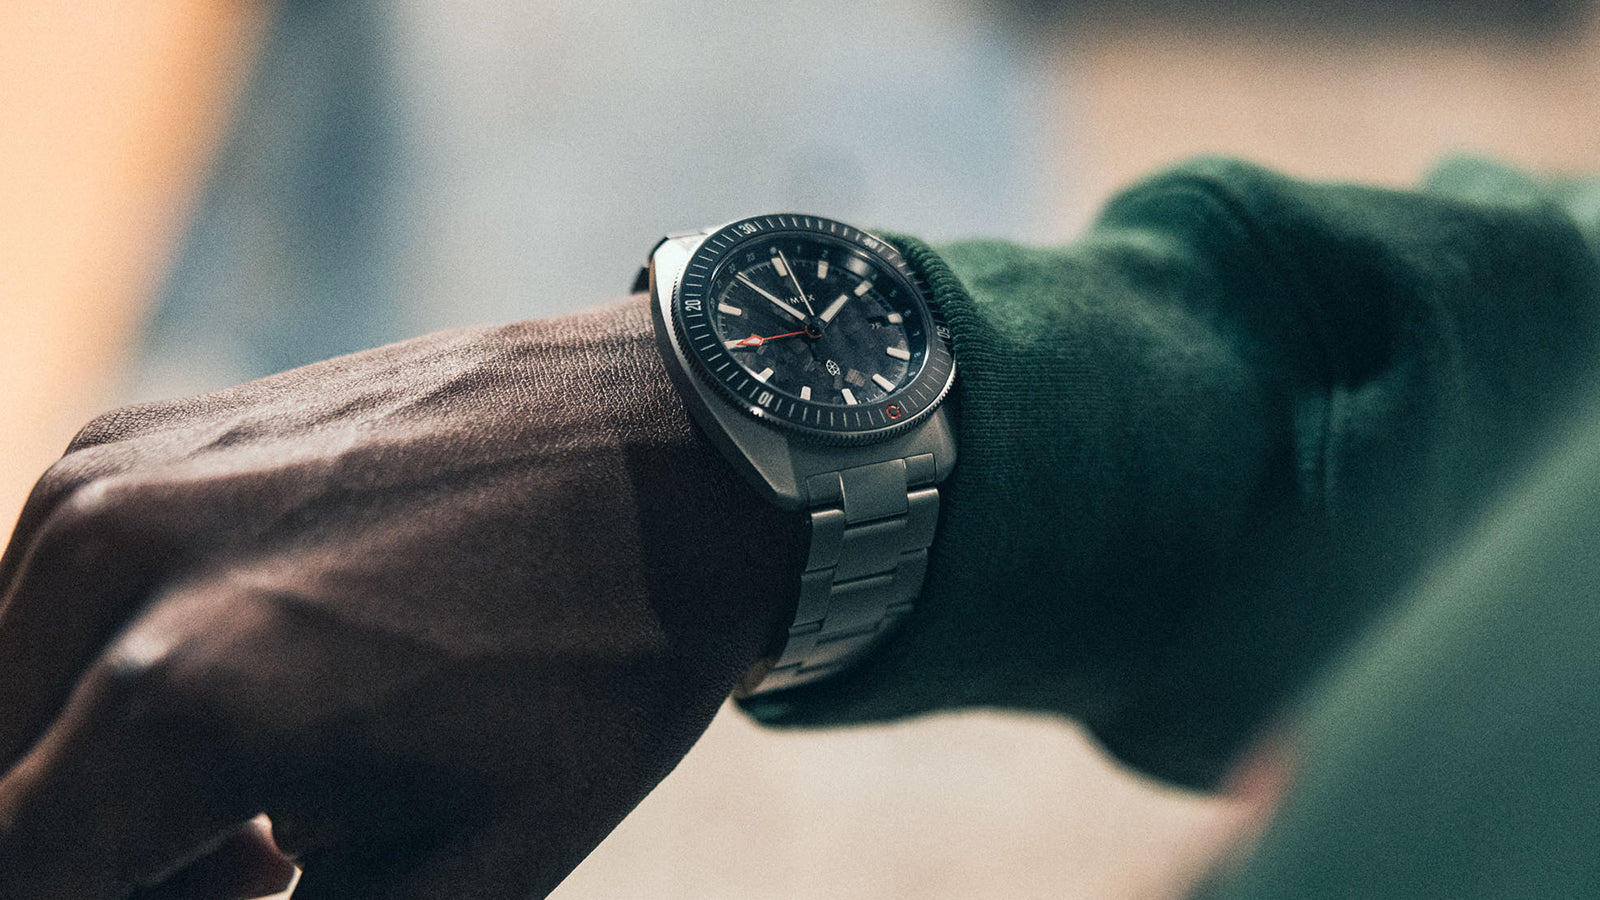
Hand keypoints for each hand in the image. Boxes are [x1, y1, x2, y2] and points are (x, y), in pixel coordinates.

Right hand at [0, 296, 803, 898]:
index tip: (250, 888)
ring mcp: (111, 480)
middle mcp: (110, 568)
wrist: (678, 446)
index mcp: (182, 699)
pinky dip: (110, 677)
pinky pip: (50, 605)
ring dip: (97, 779)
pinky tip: (257, 680)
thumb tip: (231, 892)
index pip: (23, 878)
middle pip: (3, 801)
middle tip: (265, 868)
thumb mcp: (467, 871)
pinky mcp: (138, 436)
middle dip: (100, 862)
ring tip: (273, 791)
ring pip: (12, 703)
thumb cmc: (600, 663)